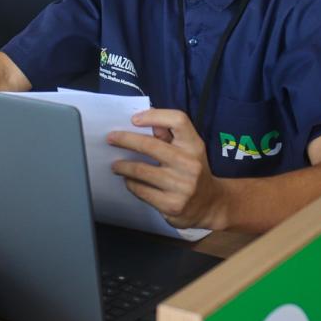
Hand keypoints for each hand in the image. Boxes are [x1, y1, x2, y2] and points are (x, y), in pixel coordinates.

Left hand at [108, 108, 225, 229]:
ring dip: (122, 166)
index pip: (178, 120)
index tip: (134, 119)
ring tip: (115, 165)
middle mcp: (190, 164)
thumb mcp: (188, 150)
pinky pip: (141, 190)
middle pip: (151, 145)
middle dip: (125, 140)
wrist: (210, 204)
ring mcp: (182, 186)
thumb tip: (144, 117)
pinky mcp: (171, 205)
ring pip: (141, 170)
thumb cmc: (192, 171)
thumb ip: (168, 134)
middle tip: (111, 139)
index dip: (154, 116)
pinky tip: (129, 180)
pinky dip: (130, 183)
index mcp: (194, 145)